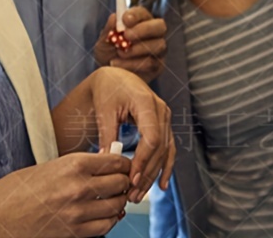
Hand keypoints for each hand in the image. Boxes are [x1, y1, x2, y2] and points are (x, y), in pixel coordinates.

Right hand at [0, 152, 129, 237]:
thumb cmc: (20, 190)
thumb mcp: (54, 166)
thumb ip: (83, 165)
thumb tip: (107, 162)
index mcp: (75, 165)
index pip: (117, 161)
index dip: (125, 163)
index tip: (124, 166)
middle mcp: (79, 187)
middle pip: (121, 182)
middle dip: (124, 182)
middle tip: (121, 182)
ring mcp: (77, 212)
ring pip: (117, 205)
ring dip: (119, 202)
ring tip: (114, 198)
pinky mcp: (72, 232)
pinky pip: (104, 226)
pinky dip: (110, 220)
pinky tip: (106, 215)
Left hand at [89, 68, 175, 202]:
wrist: (116, 78)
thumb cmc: (109, 91)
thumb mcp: (105, 110)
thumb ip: (108, 134)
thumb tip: (105, 160)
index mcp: (146, 103)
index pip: (152, 137)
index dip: (144, 160)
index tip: (131, 180)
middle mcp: (161, 109)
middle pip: (160, 147)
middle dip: (148, 172)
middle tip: (132, 195)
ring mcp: (165, 116)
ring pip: (165, 150)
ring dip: (154, 174)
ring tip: (139, 194)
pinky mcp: (163, 124)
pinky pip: (168, 147)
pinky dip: (166, 165)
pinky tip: (162, 184)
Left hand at [94, 8, 166, 82]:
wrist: (110, 78)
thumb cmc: (109, 55)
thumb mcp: (104, 42)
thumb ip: (109, 30)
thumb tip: (114, 17)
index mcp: (140, 23)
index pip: (143, 13)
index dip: (136, 15)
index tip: (125, 19)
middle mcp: (154, 34)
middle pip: (160, 26)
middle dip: (144, 29)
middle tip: (127, 35)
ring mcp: (158, 50)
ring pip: (158, 45)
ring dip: (136, 49)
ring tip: (119, 54)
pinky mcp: (158, 65)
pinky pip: (151, 63)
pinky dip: (133, 64)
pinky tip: (120, 65)